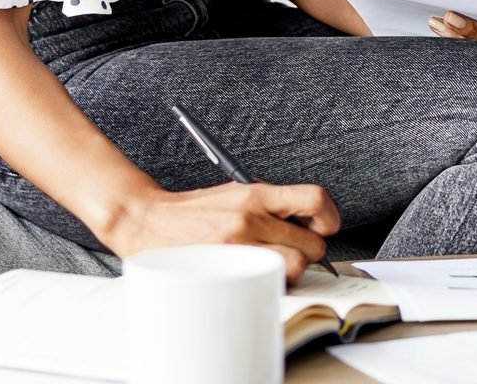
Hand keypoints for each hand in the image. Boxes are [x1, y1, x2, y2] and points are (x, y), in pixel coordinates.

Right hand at [96, 181, 341, 286]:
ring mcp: (238, 246)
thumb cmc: (192, 212)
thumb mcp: (235, 192)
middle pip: (312, 244)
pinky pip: (270, 283)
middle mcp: (250, 217)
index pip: (314, 199)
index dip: (329, 217)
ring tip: (273, 265)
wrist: (146, 220)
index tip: (324, 226)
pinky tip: (257, 277)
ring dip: (291, 271)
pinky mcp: (227, 269)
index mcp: (254, 193)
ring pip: (296, 268)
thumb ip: (271, 204)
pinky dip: (270, 284)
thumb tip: (308, 222)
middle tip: (292, 251)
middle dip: (309, 252)